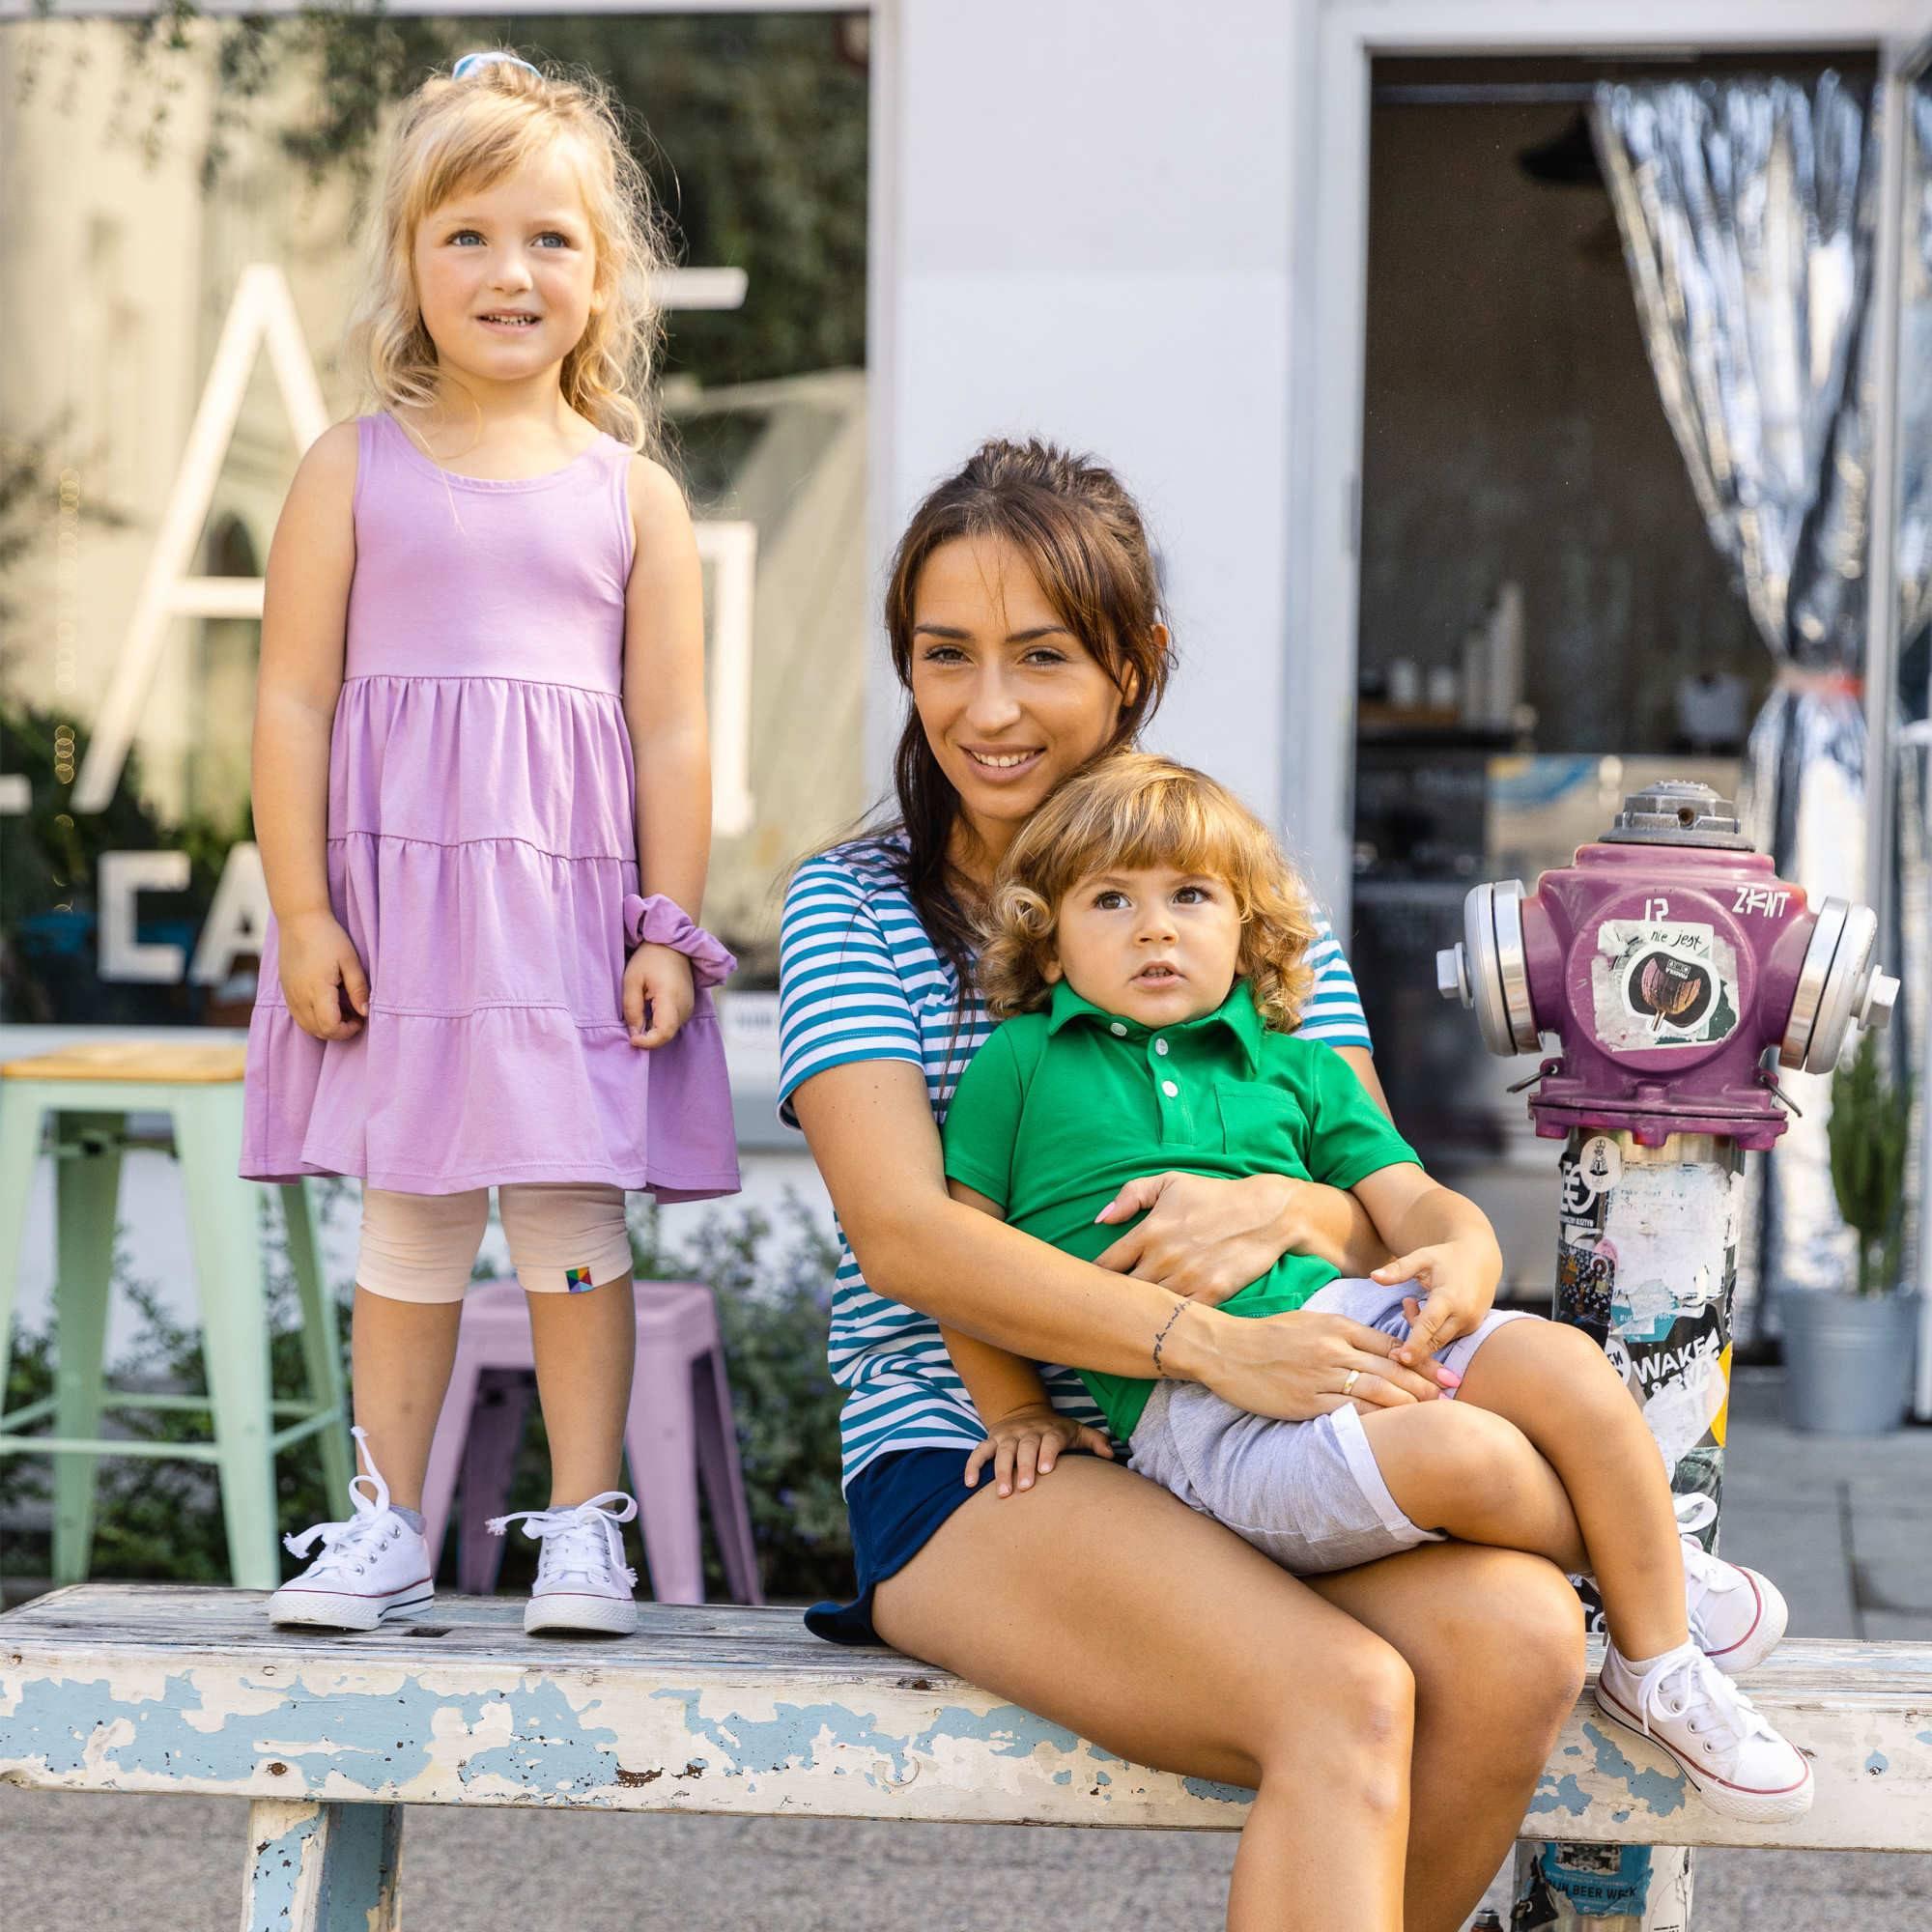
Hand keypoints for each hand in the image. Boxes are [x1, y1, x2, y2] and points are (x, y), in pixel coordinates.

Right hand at [277, 911, 368, 1041]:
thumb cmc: (329, 938)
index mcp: (317, 990)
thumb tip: (365, 1012)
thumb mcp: (351, 961)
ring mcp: (289, 995)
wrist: (299, 920)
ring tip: (342, 1010)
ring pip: (306, 1026)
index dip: (348, 1030)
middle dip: (339, 1031)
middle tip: (355, 1015)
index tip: (360, 1018)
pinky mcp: (285, 990)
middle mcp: (299, 997)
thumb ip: (359, 989)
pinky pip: (298, 1015)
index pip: (330, 1027)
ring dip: (325, 1026)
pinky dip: (313, 1018)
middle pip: (318, 1031)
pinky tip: (327, 1004)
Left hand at [624, 942, 694, 1047]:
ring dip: (653, 1030)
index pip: (664, 1032)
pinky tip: (649, 1009)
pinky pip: (673, 1024)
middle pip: (666, 1034)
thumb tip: (634, 1034)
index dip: (648, 1042)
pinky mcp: (689, 1007)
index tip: (632, 1039)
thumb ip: (631, 1008)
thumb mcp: (632, 980)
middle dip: (648, 1037)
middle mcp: (685, 1006)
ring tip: (641, 1010)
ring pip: (669, 1031)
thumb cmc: (649, 959)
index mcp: (671, 997)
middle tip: (631, 1023)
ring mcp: (689, 1007)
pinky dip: (659, 1024)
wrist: (672, 945)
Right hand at [963, 1402, 1114, 1496]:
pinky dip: (973, 1465)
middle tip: (1023, 1488)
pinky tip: (970, 1483)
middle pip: (1024, 1447)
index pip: (1049, 1440)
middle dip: (1022, 1466)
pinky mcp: (992, 1439)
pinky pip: (979, 1451)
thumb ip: (1095, 1440)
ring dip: (1000, 1471)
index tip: (1045, 1470)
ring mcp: (1008, 1436)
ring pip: (1002, 1451)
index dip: (1046, 1453)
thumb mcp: (1077, 1431)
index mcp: (1050, 1431)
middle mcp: (1028, 1432)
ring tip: (1002, 1494)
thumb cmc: (1056, 1430)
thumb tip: (1111, 1454)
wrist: (1025, 1412)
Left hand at [1092, 1171, 1296, 1306]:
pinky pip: (1179, 1317)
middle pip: (1123, 1291)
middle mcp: (1164, 1258)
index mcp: (1150, 1231)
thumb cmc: (1214, 1197)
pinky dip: (1169, 1321)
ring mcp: (1188, 1279)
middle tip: (1110, 1303)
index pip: (1107, 1264)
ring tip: (1132, 1315)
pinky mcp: (1212, 1295)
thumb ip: (1131, 1195)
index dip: (1096, 1276)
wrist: (1266, 1213)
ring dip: (1139, 1311)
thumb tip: (1101, 1220)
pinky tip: (1164, 1322)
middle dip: (1114, 1297)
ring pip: (1148, 1307)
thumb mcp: (1170, 1183)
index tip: (1095, 1282)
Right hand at [1189, 1303, 1450, 1418]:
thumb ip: (1343, 1334)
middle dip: (1425, 1384)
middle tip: (1449, 1397)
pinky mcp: (1304, 1401)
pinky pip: (1348, 1412)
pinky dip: (1375, 1420)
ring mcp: (1318, 1376)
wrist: (1224, 1349)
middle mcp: (1332, 1348)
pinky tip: (1393, 1430)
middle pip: (1390, 1368)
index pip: (1389, 1344)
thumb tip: (1378, 1348)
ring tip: (1429, 1414)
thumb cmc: (1266, 1336)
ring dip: (1407, 1403)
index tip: (1445, 1375)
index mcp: (1334, 1326)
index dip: (1422, 1361)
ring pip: (1376, 1390)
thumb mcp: (1308, 1323)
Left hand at [1370, 1241, 1498, 1368]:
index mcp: (1450, 1298)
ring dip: (1420, 1331)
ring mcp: (1471, 1324)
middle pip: (1433, 1341)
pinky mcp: (1473, 1329)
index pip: (1429, 1326)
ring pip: (1439, 1341)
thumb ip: (1398, 1269)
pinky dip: (1432, 1332)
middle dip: (1411, 1339)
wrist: (1482, 1258)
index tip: (1401, 1359)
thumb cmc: (1448, 1256)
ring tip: (1412, 1301)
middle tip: (1403, 1308)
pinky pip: (1447, 1338)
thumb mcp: (1422, 1257)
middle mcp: (1464, 1315)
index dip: (1415, 1344)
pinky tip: (1425, 1311)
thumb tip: (1373, 1276)